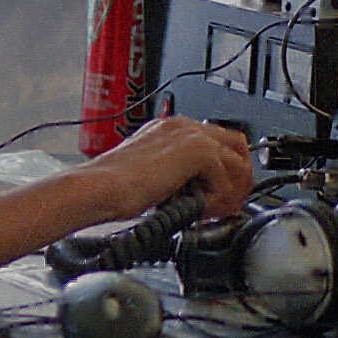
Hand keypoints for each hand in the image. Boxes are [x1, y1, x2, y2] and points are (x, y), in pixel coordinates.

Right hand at [82, 116, 251, 221]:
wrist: (100, 187)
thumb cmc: (111, 187)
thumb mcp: (153, 176)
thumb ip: (176, 177)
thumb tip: (196, 195)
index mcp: (170, 129)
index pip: (215, 142)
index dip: (222, 172)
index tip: (215, 196)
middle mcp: (183, 126)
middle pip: (237, 145)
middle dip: (237, 177)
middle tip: (226, 203)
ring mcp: (192, 135)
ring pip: (237, 162)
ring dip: (229, 191)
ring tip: (210, 210)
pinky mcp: (197, 151)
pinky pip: (225, 179)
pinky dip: (216, 200)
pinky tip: (195, 209)